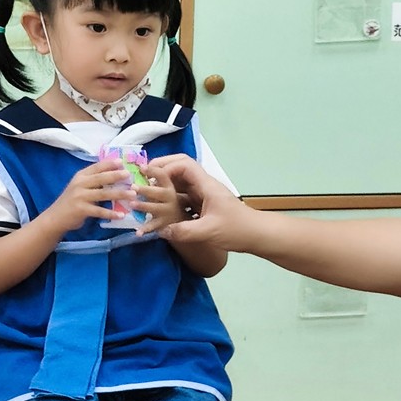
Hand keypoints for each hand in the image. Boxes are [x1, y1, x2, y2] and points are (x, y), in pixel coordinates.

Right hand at [48, 160, 134, 232]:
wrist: (55, 218)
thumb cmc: (71, 201)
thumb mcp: (79, 187)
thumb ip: (93, 181)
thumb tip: (114, 176)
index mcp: (81, 176)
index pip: (96, 167)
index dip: (109, 164)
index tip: (121, 161)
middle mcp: (80, 184)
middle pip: (101, 178)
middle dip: (116, 176)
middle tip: (129, 175)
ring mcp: (80, 197)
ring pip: (103, 194)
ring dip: (119, 194)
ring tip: (132, 195)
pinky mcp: (81, 210)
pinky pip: (99, 211)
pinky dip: (111, 213)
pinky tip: (121, 215)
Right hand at [135, 155, 250, 248]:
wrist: (257, 235)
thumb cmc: (237, 229)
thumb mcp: (209, 231)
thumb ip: (184, 231)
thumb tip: (161, 231)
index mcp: (207, 185)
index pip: (184, 165)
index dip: (165, 166)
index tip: (149, 174)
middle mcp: (205, 186)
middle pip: (181, 169)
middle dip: (162, 170)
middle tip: (143, 176)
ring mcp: (205, 195)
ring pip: (181, 183)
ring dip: (165, 184)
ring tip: (147, 190)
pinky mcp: (205, 205)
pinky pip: (184, 197)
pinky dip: (172, 198)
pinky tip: (161, 207)